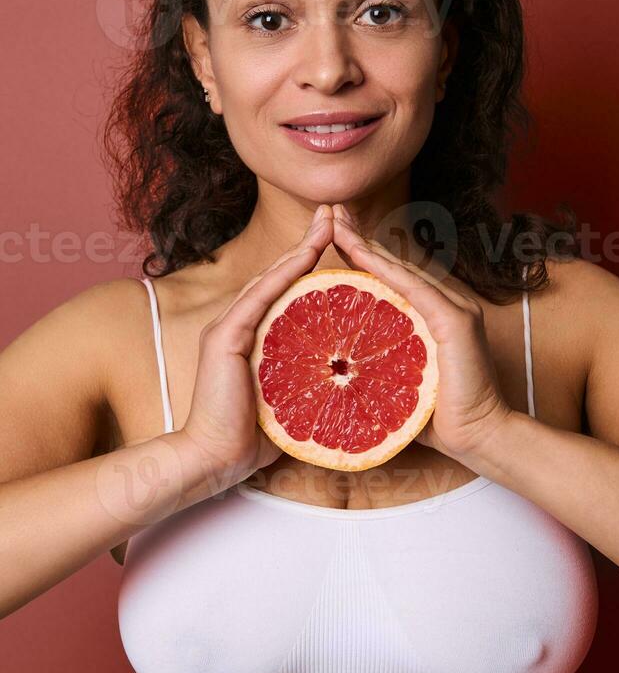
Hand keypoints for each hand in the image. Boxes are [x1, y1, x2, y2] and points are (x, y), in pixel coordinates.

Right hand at [182, 205, 333, 486]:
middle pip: (280, 273)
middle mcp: (238, 322)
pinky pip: (260, 298)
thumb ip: (311, 378)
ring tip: (329, 221)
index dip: (312, 260)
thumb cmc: (253, 438)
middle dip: (310, 240)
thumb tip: (351, 375)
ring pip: (272, 278)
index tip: (341, 236)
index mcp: (253, 334)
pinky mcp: (223, 337)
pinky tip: (308, 254)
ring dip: (302, 247)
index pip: (288, 289)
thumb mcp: (292, 398)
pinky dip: (285, 274)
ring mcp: (227, 327)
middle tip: (336, 211)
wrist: (213, 461)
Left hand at [331, 203, 513, 465]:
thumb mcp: (395, 383)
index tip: (329, 232)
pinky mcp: (457, 321)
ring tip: (336, 221)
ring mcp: (455, 309)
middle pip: (393, 263)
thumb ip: (374, 364)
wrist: (481, 439)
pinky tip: (357, 252)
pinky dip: (383, 268)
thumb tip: (335, 364)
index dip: (361, 253)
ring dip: (365, 244)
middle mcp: (446, 303)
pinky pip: (413, 288)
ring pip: (400, 269)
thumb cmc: (436, 419)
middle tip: (328, 210)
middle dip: (359, 236)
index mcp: (432, 315)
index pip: (389, 277)